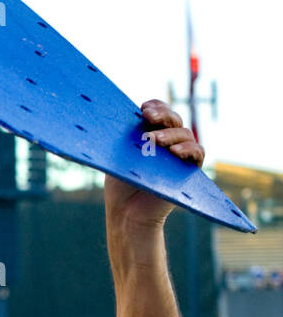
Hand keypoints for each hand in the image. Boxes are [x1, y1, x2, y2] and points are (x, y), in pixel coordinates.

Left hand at [105, 99, 204, 229]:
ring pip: (185, 134)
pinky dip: (189, 148)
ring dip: (170, 134)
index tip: (142, 109)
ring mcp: (179, 154)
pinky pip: (198, 152)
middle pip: (173, 118)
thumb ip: (124, 135)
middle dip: (162, 114)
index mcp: (151, 130)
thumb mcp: (118, 153)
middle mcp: (168, 139)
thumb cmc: (121, 181)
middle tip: (148, 116)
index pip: (159, 110)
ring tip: (154, 140)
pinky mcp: (189, 169)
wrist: (127, 210)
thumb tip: (118, 115)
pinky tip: (175, 152)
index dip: (155, 106)